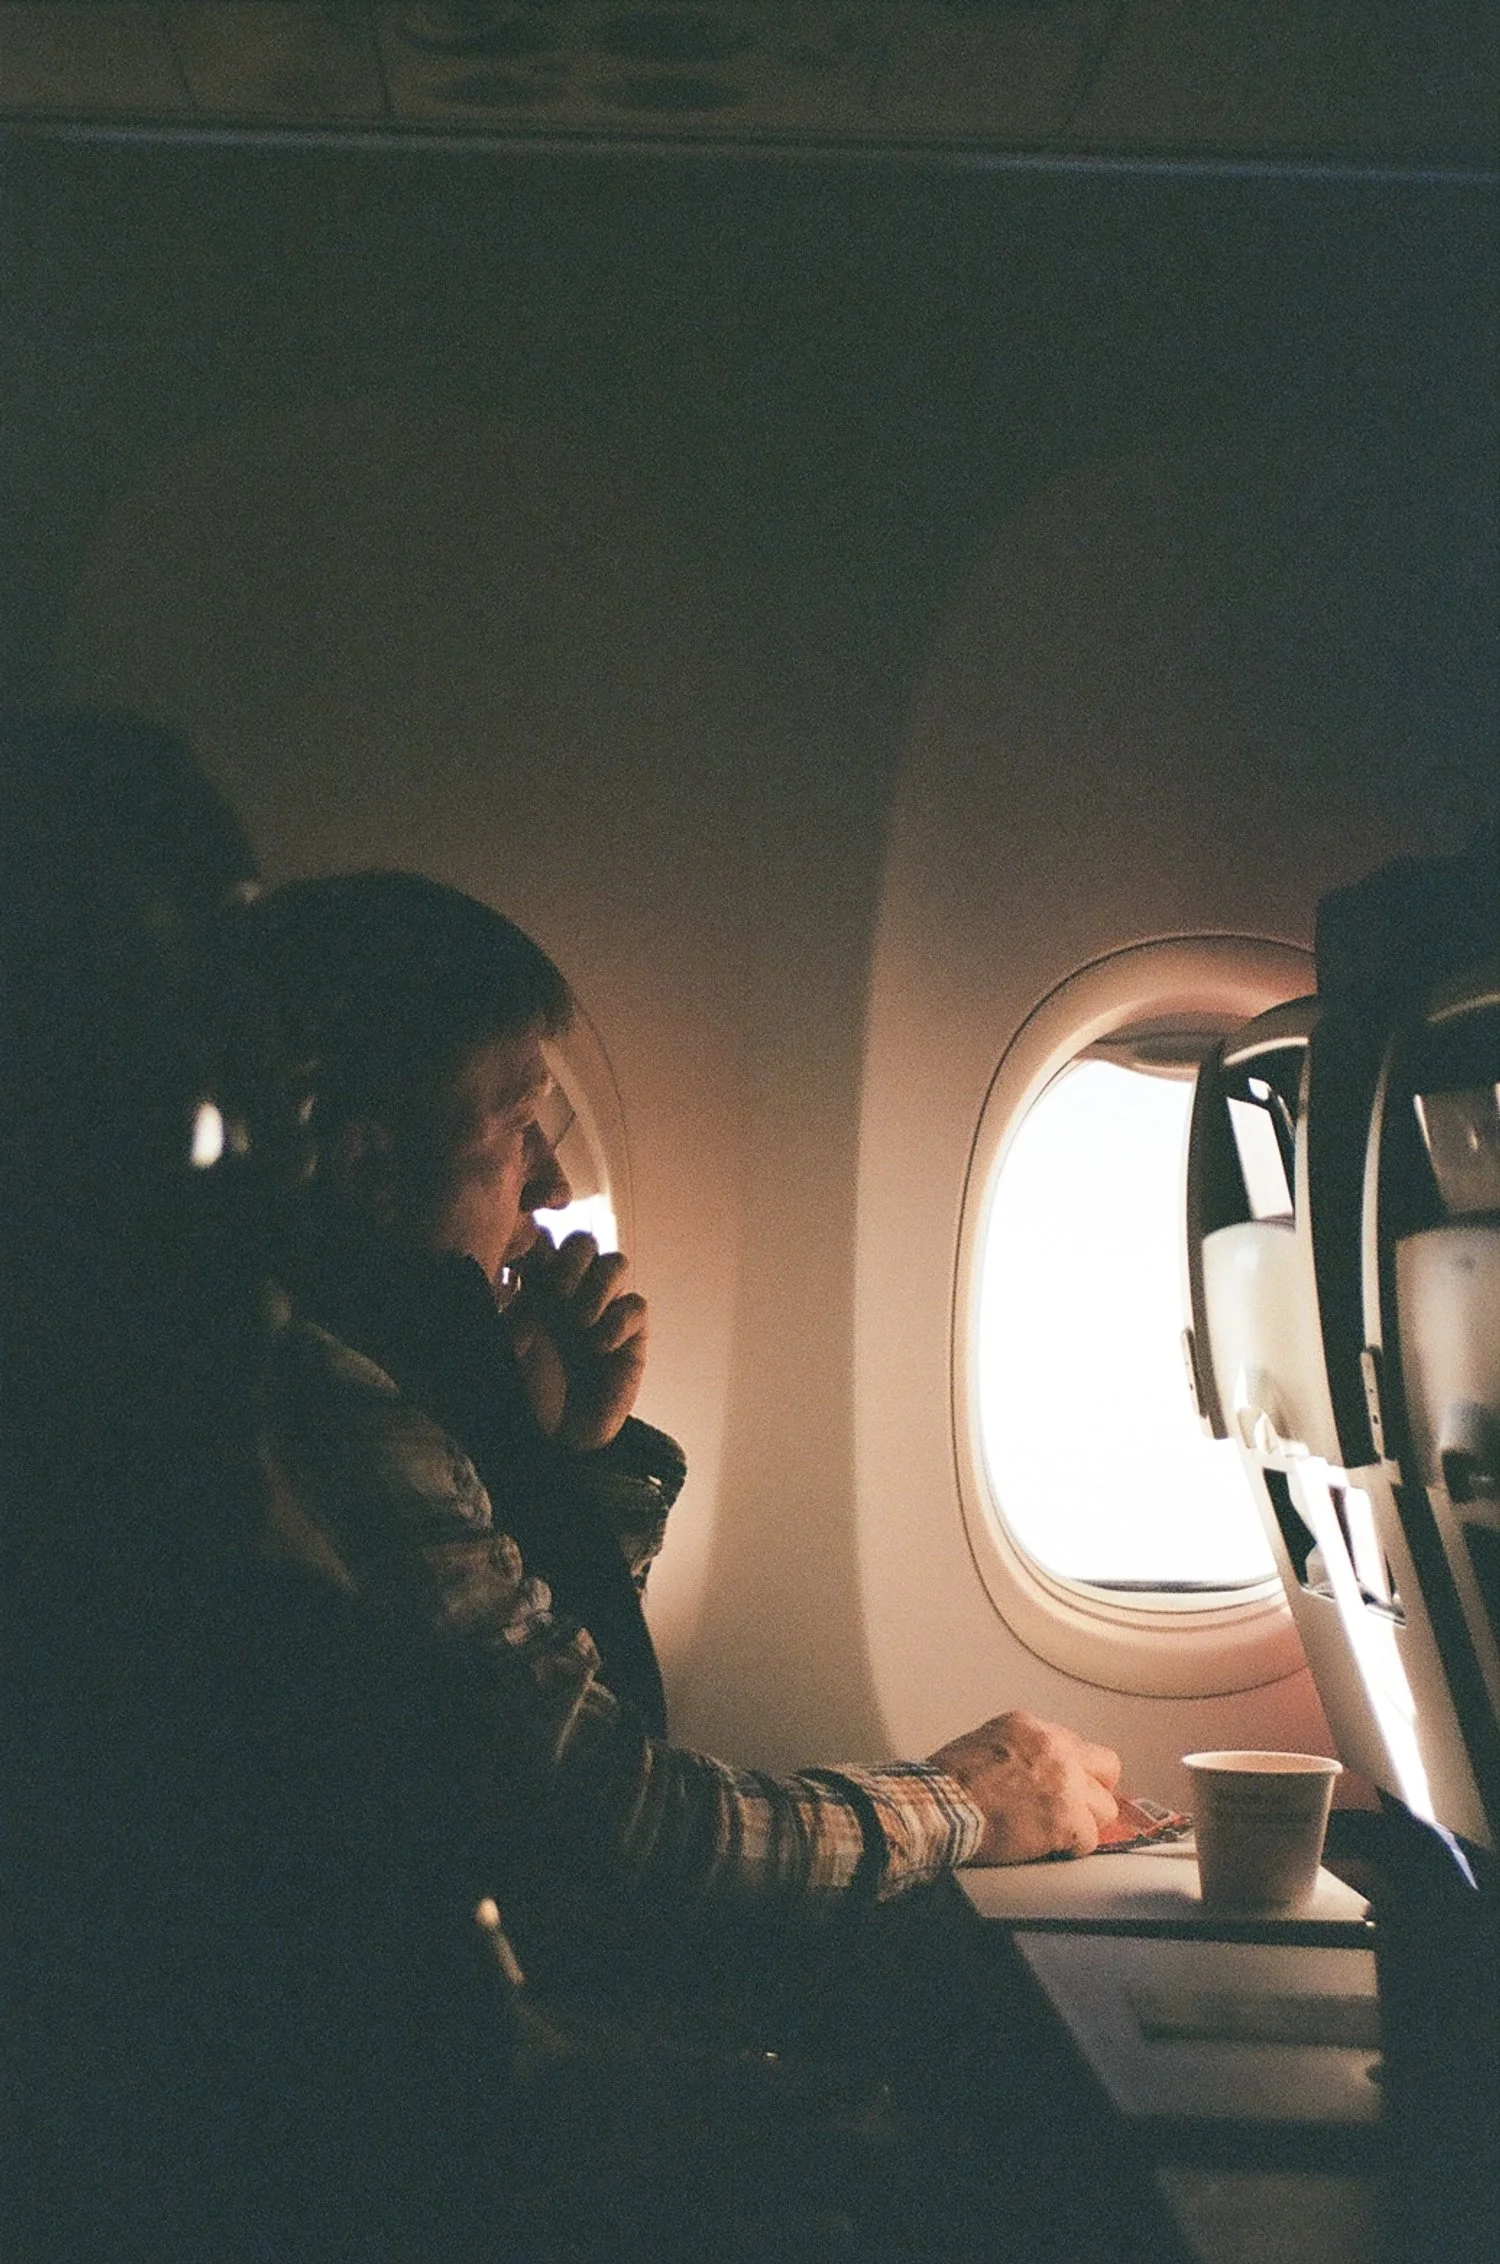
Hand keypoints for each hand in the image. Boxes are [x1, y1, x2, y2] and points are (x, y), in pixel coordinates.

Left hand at [506, 1231, 647, 1451]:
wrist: (555, 1442)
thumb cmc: (522, 1397)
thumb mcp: (502, 1351)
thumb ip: (509, 1310)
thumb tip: (521, 1278)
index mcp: (534, 1288)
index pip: (542, 1241)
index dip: (536, 1241)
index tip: (522, 1267)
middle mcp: (572, 1293)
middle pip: (583, 1242)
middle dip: (570, 1260)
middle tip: (554, 1295)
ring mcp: (604, 1312)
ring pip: (616, 1263)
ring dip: (597, 1286)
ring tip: (578, 1322)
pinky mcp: (632, 1336)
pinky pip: (636, 1306)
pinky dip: (617, 1322)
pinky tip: (599, 1348)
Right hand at [928, 1709, 1121, 1864]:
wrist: (938, 1809)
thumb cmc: (947, 1786)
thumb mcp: (983, 1744)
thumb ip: (1019, 1751)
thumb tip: (1034, 1772)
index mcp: (1030, 1727)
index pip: (1077, 1745)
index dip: (1076, 1772)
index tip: (1071, 1788)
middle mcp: (1053, 1748)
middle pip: (1106, 1768)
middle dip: (1094, 1792)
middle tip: (1078, 1811)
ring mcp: (1065, 1782)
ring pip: (1104, 1809)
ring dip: (1082, 1825)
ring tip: (1054, 1834)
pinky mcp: (1067, 1818)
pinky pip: (1088, 1841)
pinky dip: (1069, 1850)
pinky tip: (1046, 1848)